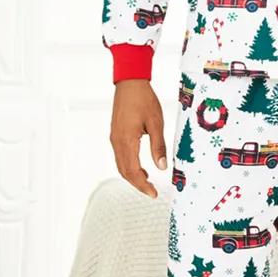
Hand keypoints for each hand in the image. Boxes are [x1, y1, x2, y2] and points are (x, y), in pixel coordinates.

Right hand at [110, 79, 166, 197]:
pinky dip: (129, 166)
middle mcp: (117, 141)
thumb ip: (158, 146)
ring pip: (121, 165)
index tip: (153, 193)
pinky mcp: (116, 134)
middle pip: (124, 172)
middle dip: (137, 184)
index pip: (133, 171)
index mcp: (127, 140)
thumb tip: (162, 167)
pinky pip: (120, 156)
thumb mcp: (156, 123)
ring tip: (147, 181)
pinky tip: (140, 166)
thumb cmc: (143, 99)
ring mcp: (114, 138)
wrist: (130, 83)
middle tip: (151, 192)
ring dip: (132, 176)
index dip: (143, 185)